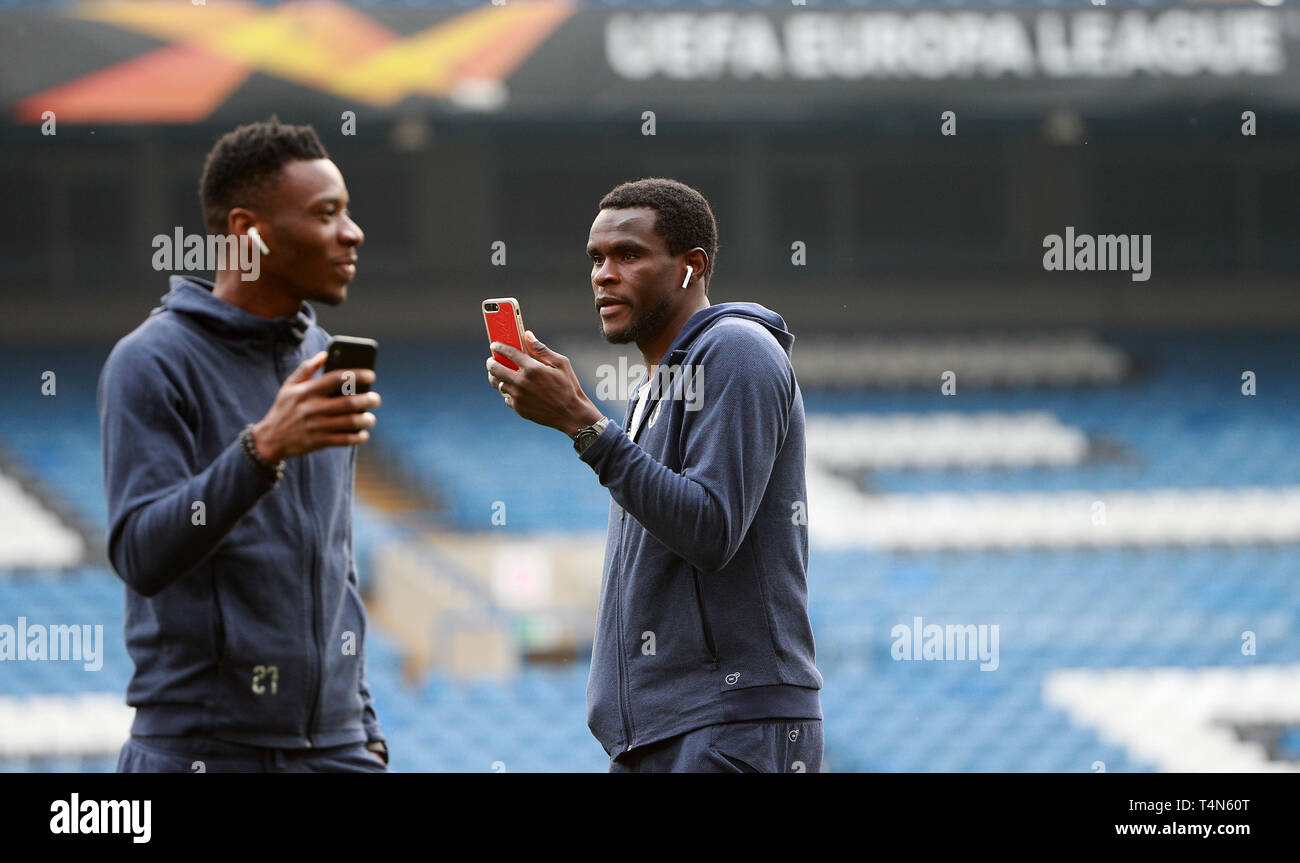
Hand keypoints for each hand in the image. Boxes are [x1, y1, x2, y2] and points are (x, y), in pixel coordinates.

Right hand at [251, 351, 381, 461]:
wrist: (270, 439)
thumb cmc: (283, 408)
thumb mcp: (289, 386)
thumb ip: (306, 368)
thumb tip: (325, 353)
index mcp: (306, 391)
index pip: (335, 378)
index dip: (357, 375)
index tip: (371, 375)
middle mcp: (312, 408)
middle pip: (347, 402)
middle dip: (367, 399)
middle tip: (376, 399)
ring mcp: (316, 426)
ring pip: (349, 422)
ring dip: (365, 420)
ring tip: (370, 417)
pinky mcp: (318, 442)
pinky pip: (344, 440)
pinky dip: (357, 437)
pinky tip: (364, 433)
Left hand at [487, 331, 602, 436]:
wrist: (571, 414)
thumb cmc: (568, 386)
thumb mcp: (560, 363)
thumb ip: (541, 349)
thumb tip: (527, 335)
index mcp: (532, 369)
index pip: (509, 353)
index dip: (499, 347)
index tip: (494, 345)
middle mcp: (522, 382)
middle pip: (496, 369)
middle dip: (491, 362)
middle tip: (491, 360)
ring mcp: (518, 397)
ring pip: (497, 384)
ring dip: (495, 377)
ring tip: (497, 373)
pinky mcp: (518, 408)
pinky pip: (506, 397)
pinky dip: (507, 392)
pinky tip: (512, 389)